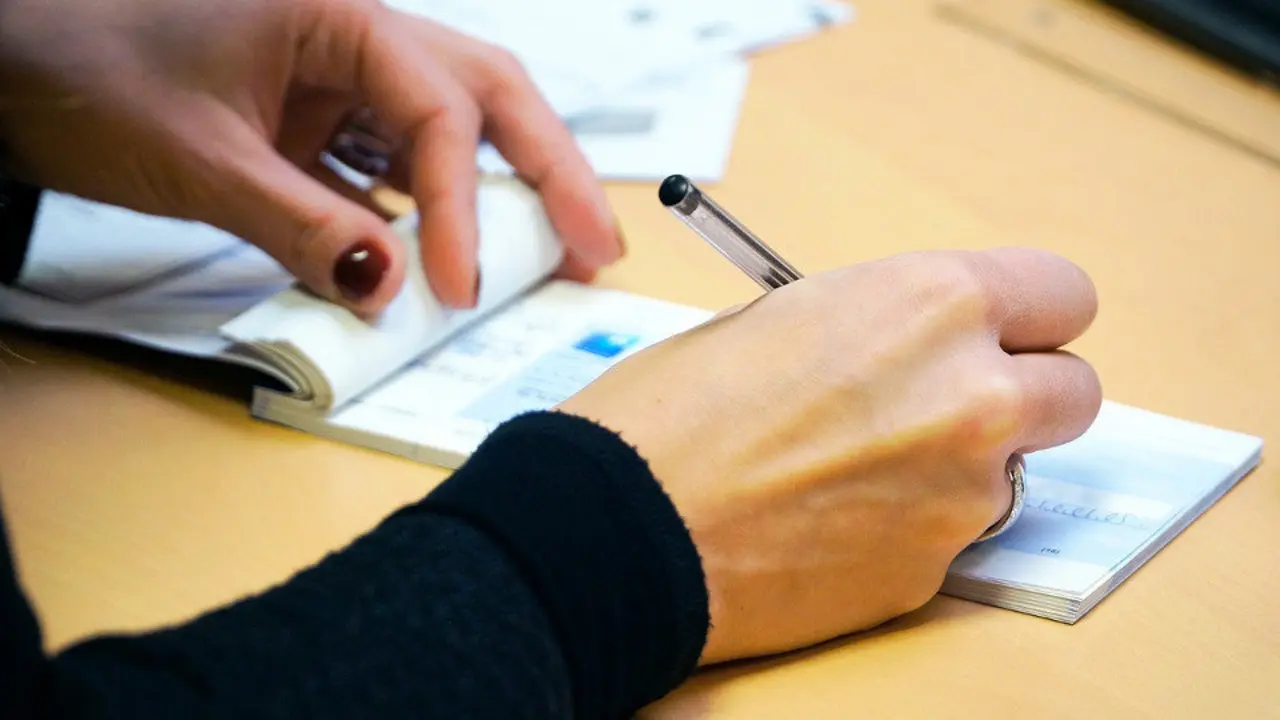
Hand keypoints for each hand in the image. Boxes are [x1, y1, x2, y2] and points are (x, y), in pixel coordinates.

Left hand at [0, 0, 621, 313]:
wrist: (14, 62)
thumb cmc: (85, 70)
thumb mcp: (198, 160)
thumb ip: (300, 227)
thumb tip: (390, 292)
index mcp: (339, 15)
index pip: (437, 113)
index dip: (462, 204)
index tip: (461, 286)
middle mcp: (358, 37)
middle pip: (489, 97)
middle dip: (551, 171)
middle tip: (599, 247)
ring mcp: (343, 79)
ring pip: (456, 130)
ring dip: (508, 192)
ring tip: (558, 253)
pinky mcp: (322, 119)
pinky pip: (400, 165)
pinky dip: (435, 211)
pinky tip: (456, 255)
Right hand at [558, 248, 1101, 663]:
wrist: (619, 527)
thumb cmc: (671, 411)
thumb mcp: (783, 317)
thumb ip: (881, 323)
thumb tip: (914, 347)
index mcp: (930, 304)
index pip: (1061, 294)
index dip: (1029, 316)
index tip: (1004, 336)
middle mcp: (971, 396)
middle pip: (1074, 391)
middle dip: (1024, 395)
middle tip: (951, 405)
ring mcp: (960, 496)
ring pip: (1010, 473)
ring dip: (958, 467)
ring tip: (852, 471)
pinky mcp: (930, 573)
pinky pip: (950, 537)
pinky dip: (908, 527)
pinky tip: (829, 521)